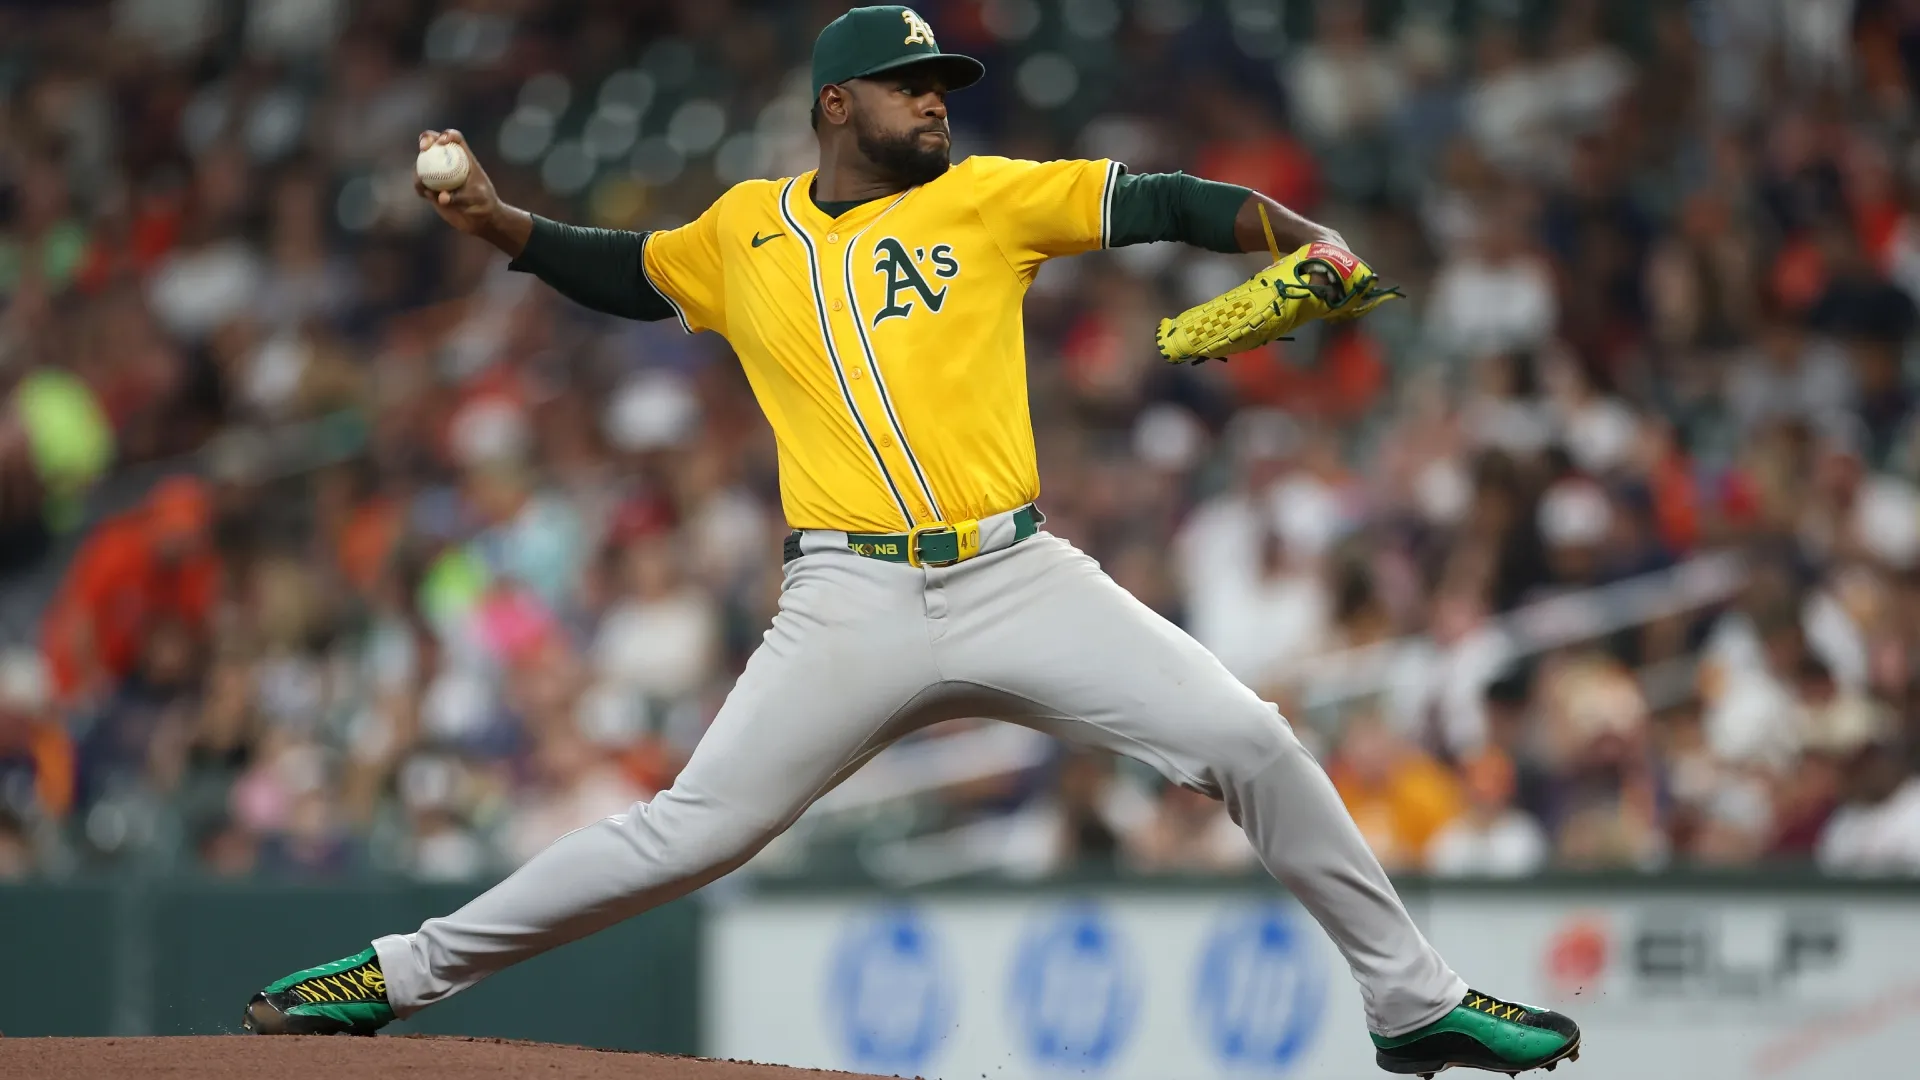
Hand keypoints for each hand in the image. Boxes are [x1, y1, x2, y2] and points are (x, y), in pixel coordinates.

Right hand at [415, 129, 530, 256]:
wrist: (482, 220)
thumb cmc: (485, 205)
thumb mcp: (477, 199)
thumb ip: (459, 197)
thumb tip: (440, 197)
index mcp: (464, 158)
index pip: (455, 139)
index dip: (447, 135)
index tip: (442, 142)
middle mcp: (450, 163)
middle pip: (434, 143)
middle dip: (426, 139)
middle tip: (424, 148)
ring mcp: (439, 175)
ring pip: (423, 164)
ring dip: (419, 168)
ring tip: (422, 181)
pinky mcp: (432, 189)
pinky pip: (421, 185)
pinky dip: (420, 187)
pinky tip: (425, 194)